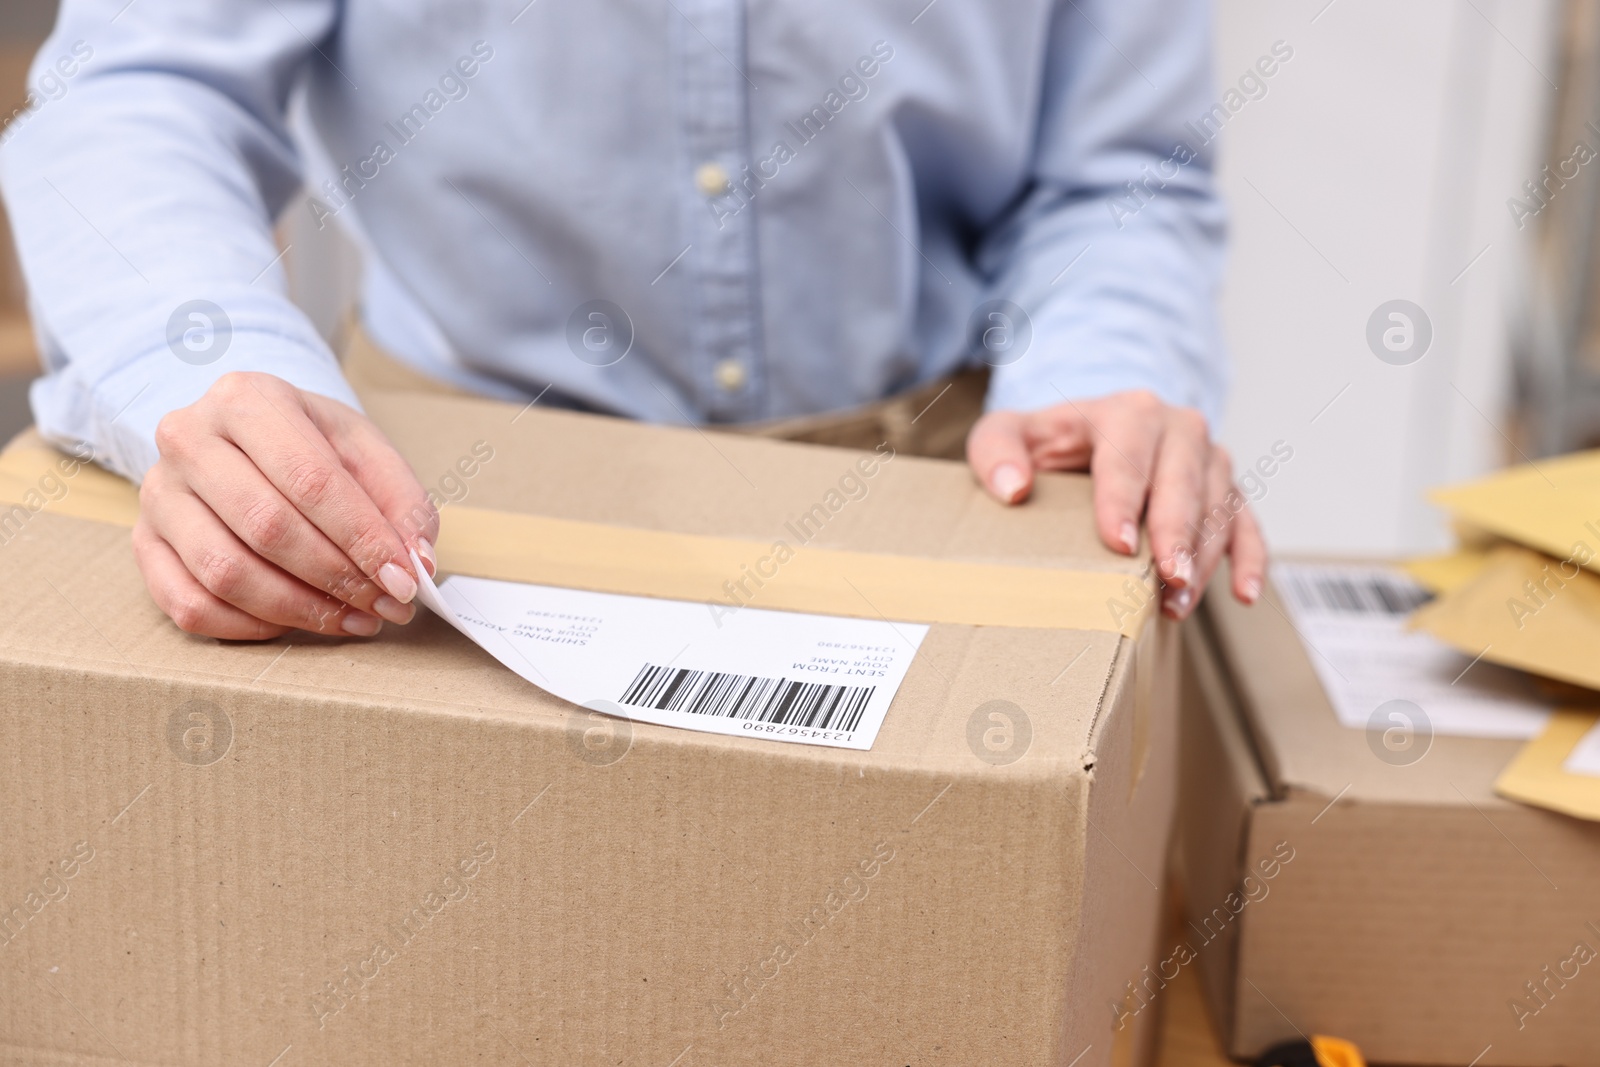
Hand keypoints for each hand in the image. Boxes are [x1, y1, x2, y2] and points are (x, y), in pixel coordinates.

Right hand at [134, 372, 438, 639]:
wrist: (241, 438)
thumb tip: (416, 561)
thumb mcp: (363, 449)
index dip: (363, 538)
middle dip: (337, 577)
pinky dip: (251, 627)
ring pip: (225, 571)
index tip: (404, 579)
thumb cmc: (308, 445)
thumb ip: (401, 499)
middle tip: (385, 605)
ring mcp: (157, 493)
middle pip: (267, 526)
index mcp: (248, 399)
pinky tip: (297, 622)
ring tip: (353, 619)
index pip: (311, 479)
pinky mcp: (144, 543)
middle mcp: (188, 438)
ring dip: (300, 609)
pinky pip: (190, 604)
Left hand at [966, 389, 1265, 619]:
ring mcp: (1207, 459)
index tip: (1117, 542)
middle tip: (1167, 577)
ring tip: (1179, 603)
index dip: (1124, 499)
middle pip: (1183, 480)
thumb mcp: (1006, 435)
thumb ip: (995, 451)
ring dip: (1203, 556)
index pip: (1128, 455)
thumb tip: (1012, 488)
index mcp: (1125, 412)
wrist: (1087, 435)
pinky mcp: (1224, 490)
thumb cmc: (1046, 443)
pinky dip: (1251, 557)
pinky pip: (1247, 522)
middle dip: (1176, 531)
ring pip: (1217, 505)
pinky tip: (1244, 594)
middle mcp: (1177, 428)